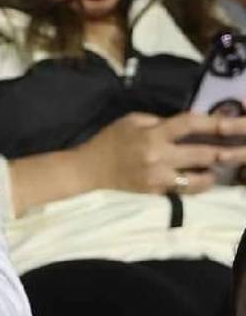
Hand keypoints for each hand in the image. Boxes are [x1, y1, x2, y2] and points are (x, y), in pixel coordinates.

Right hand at [75, 111, 245, 195]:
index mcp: (152, 134)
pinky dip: (198, 185)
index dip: (217, 123)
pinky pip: (186, 190)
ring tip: (219, 167)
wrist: (86, 172)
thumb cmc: (108, 143)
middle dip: (229, 152)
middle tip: (245, 150)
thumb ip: (158, 121)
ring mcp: (158, 178)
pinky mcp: (155, 194)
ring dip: (214, 172)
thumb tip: (186, 124)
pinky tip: (202, 179)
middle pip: (204, 154)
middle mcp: (158, 156)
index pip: (190, 124)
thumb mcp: (130, 121)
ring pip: (200, 177)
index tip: (238, 124)